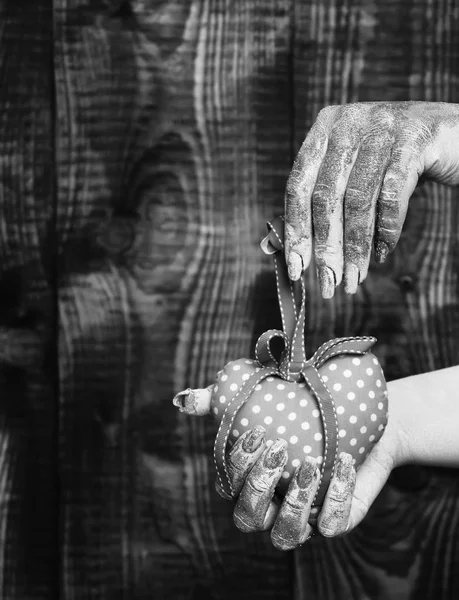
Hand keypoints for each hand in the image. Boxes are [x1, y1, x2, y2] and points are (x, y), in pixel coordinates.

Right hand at [223, 409, 405, 549]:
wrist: (358, 414)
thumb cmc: (300, 409)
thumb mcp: (261, 399)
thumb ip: (222, 401)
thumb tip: (183, 400)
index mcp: (249, 482)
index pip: (228, 486)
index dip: (236, 464)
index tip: (255, 431)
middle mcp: (272, 507)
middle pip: (248, 517)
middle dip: (259, 486)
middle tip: (278, 447)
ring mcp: (305, 517)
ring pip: (286, 535)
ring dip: (294, 503)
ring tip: (309, 464)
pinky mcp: (339, 519)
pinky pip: (333, 525)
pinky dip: (336, 497)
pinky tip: (341, 461)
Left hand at [284, 101, 458, 296]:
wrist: (451, 135)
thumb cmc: (392, 163)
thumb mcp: (351, 176)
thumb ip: (316, 206)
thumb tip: (272, 248)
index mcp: (324, 130)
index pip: (298, 186)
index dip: (296, 230)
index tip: (297, 269)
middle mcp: (348, 122)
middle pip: (326, 197)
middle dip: (327, 247)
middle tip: (329, 284)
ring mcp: (382, 126)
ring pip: (358, 199)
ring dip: (355, 247)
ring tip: (354, 278)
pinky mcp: (414, 139)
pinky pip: (393, 194)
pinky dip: (387, 229)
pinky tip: (382, 253)